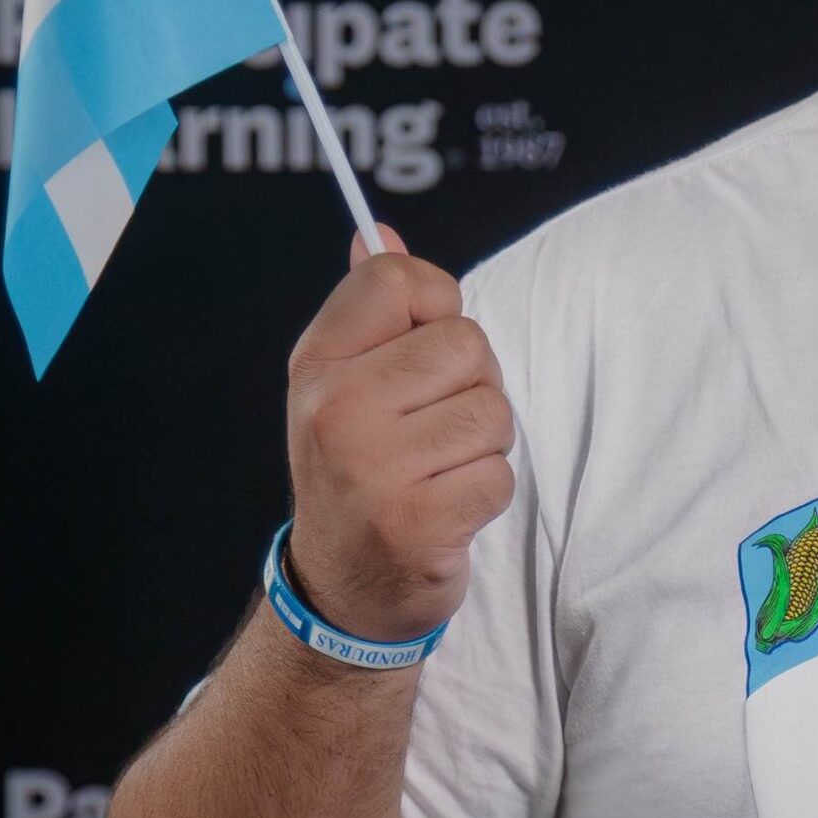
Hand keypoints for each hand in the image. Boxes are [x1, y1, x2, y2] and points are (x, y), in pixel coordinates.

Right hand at [281, 223, 515, 643]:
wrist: (344, 587)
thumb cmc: (361, 470)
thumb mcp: (344, 384)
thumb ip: (371, 309)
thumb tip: (377, 230)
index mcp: (318, 363)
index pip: (399, 279)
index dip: (438, 307)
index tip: (423, 352)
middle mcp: (336, 407)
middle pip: (467, 343)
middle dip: (472, 386)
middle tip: (433, 429)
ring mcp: (374, 467)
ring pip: (493, 411)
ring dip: (484, 445)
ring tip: (438, 470)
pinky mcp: (418, 522)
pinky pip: (500, 475)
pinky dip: (487, 494)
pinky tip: (447, 509)